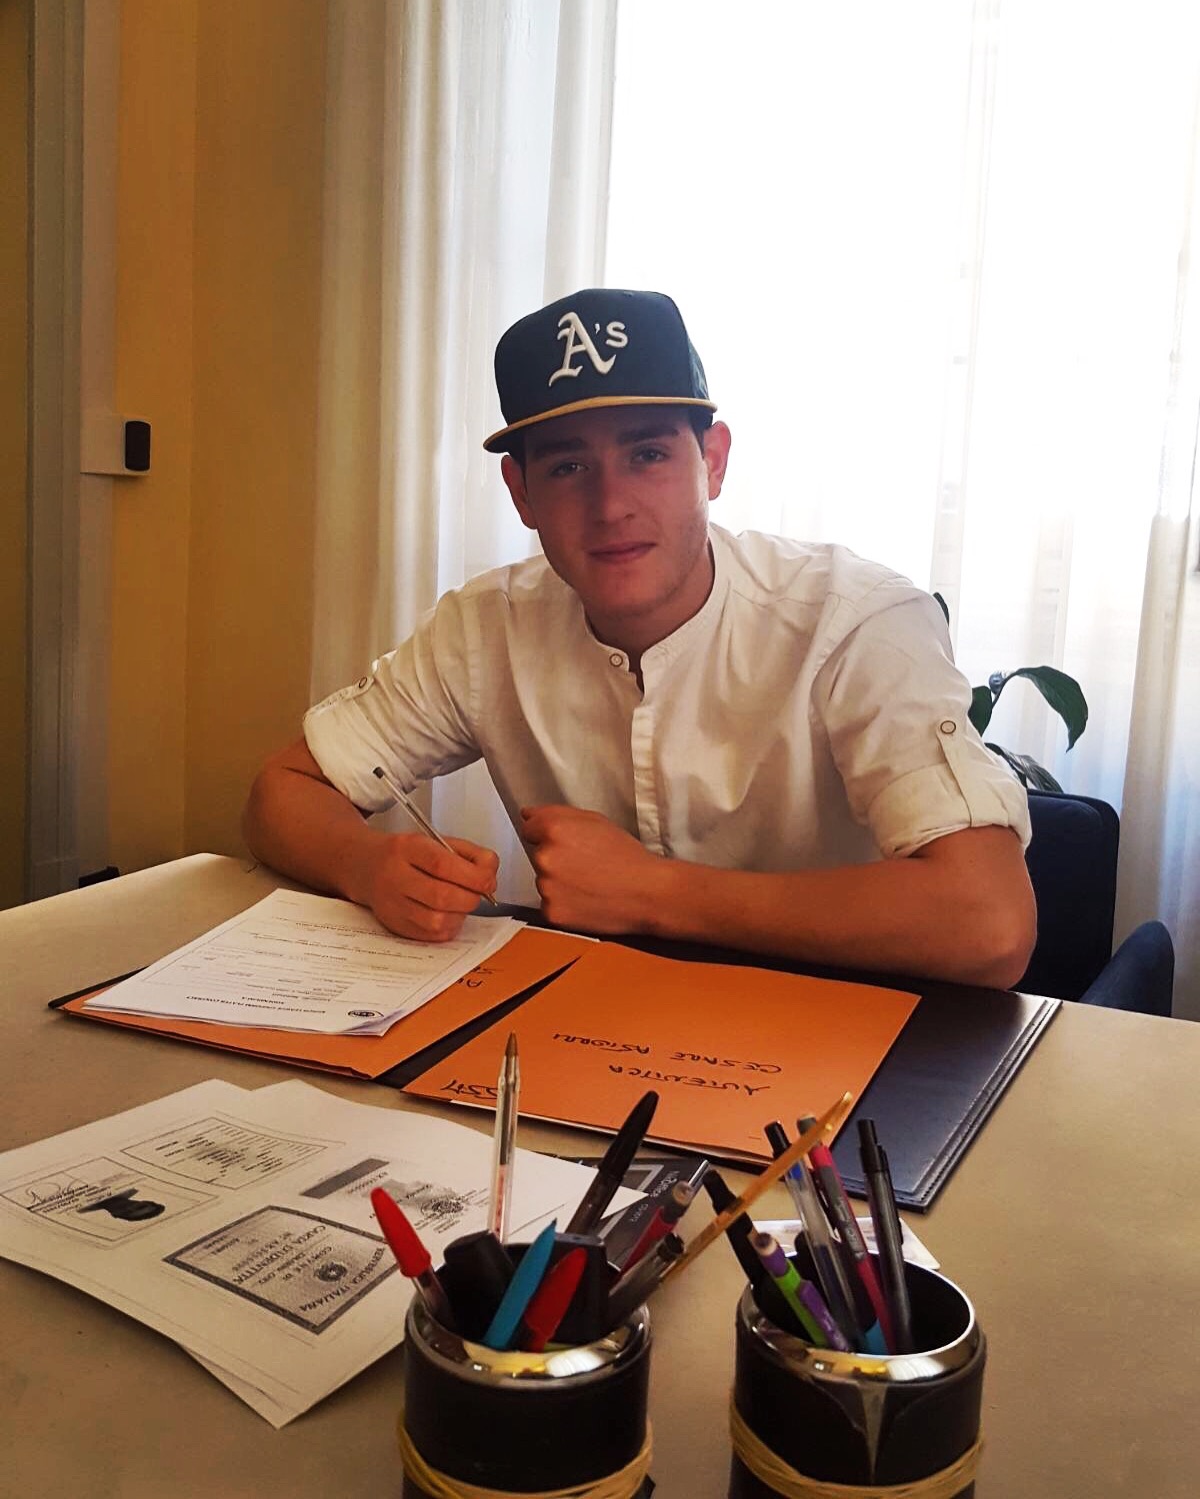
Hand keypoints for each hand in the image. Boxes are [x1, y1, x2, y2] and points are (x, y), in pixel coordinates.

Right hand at [358, 832, 498, 941]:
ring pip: (437, 920)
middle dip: (470, 898)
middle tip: (476, 893)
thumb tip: (490, 875)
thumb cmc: (406, 854)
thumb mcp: (436, 840)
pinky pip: (431, 935)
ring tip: (459, 902)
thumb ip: (469, 854)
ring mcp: (391, 904)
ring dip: (459, 914)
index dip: (473, 876)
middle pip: (442, 896)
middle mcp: (395, 876)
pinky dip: (449, 926)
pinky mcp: (394, 925)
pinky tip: (447, 913)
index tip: (488, 880)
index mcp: (407, 848)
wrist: (364, 865)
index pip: (443, 865)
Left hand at [519, 805, 663, 933]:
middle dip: (556, 859)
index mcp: (555, 829)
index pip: (529, 828)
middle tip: (586, 865)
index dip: (549, 835)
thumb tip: (527, 815)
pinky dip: (564, 903)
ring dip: (559, 882)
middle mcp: (545, 857)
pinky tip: (586, 900)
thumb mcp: (596, 821)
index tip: (568, 844)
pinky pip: (549, 904)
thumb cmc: (626, 856)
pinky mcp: (551, 912)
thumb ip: (557, 814)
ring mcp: (546, 887)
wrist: (647, 893)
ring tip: (589, 884)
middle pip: (537, 855)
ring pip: (543, 881)